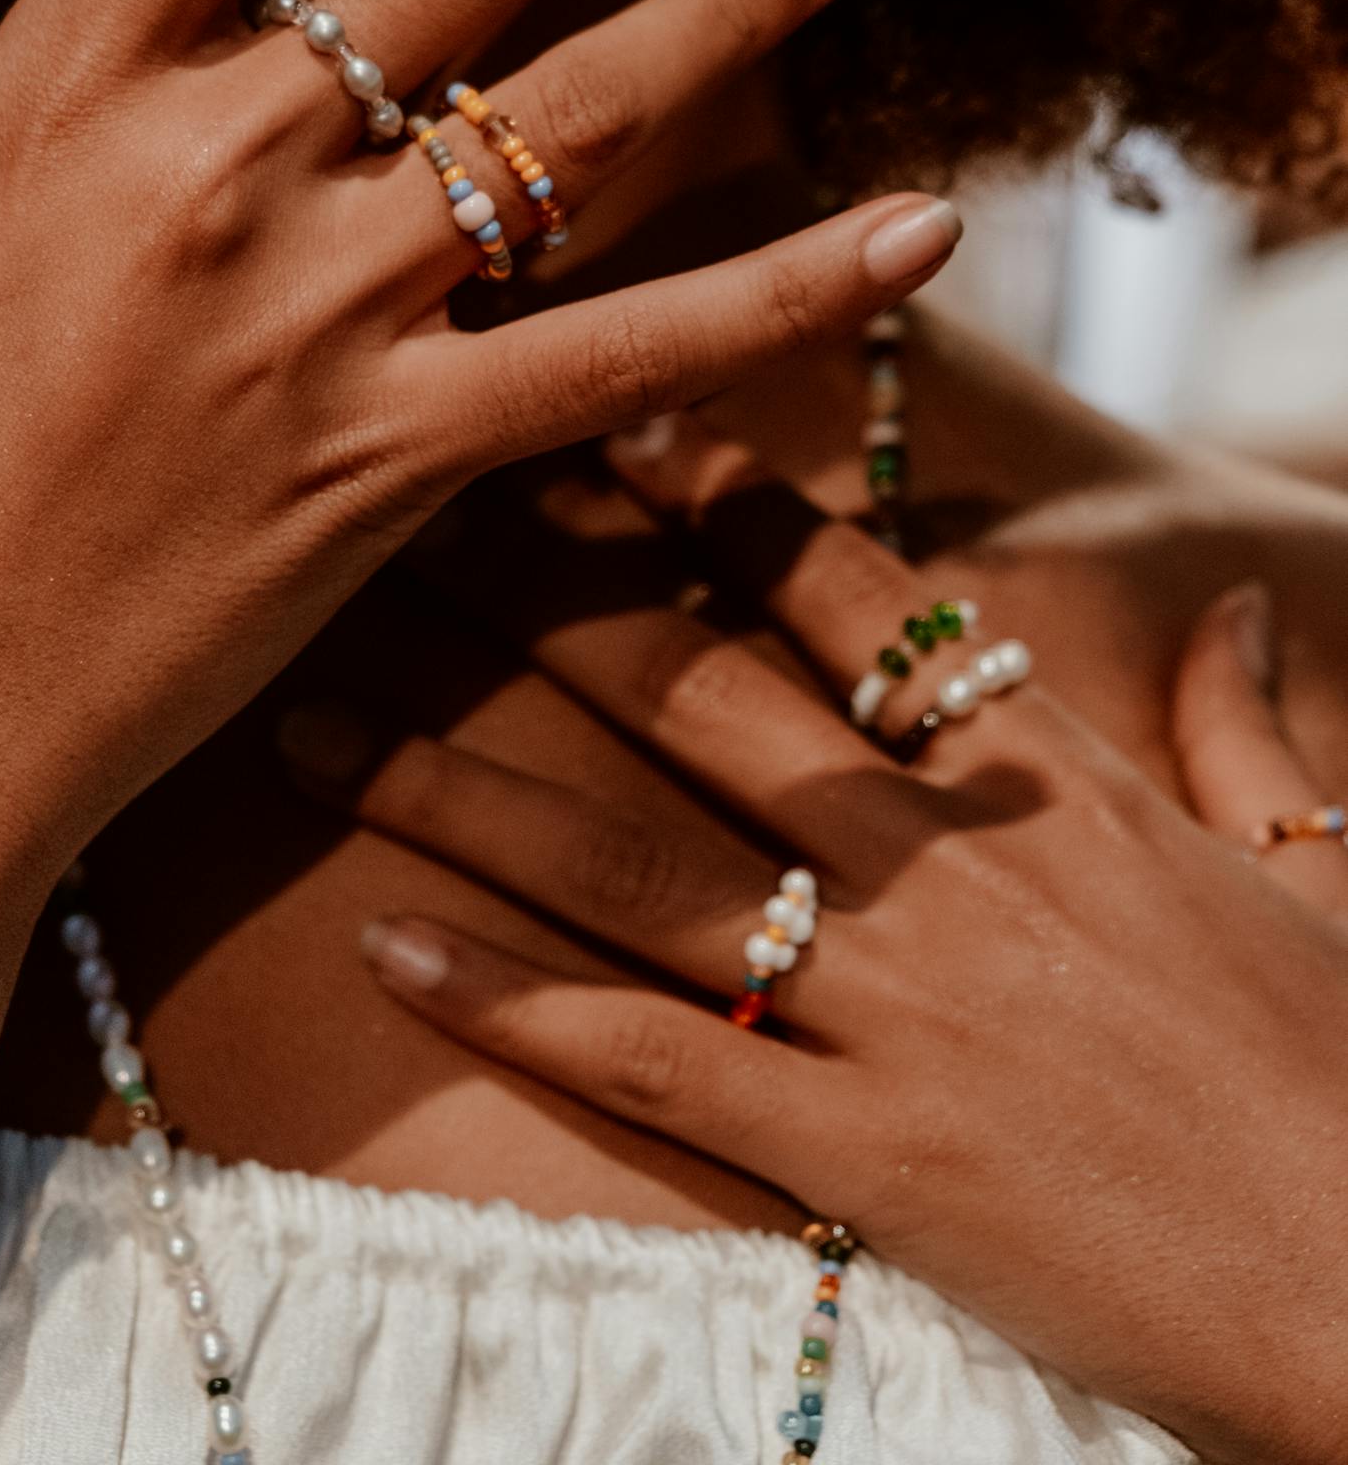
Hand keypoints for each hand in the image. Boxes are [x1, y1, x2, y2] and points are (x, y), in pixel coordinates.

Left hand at [315, 487, 1347, 1464]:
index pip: (854, 595)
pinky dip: (511, 1005)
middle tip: (398, 522)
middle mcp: (944, 862)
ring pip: (633, 865)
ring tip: (317, 721)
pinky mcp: (862, 1153)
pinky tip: (387, 947)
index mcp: (1046, 779)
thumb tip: (1239, 599)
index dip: (720, 495)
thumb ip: (1247, 722)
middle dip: (536, 600)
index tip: (611, 413)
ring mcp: (894, 1004)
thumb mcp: (1322, 864)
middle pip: (699, 697)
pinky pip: (650, 1061)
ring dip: (459, 787)